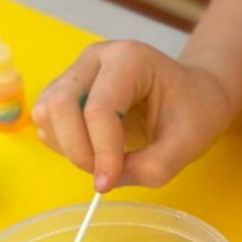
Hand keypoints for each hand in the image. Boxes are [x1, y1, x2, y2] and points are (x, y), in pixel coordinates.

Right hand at [32, 41, 230, 190]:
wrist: (194, 95)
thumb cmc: (195, 112)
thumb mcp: (187, 145)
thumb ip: (151, 167)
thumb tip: (106, 181)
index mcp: (131, 59)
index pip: (100, 108)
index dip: (101, 152)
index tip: (108, 184)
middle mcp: (97, 58)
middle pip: (60, 105)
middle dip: (79, 150)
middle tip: (105, 175)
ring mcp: (77, 71)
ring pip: (47, 113)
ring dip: (69, 147)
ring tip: (104, 159)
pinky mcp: (66, 89)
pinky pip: (48, 121)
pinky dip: (64, 144)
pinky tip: (95, 148)